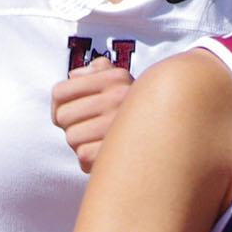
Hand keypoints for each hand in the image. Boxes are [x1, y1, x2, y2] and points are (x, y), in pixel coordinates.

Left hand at [51, 57, 133, 172]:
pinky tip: (105, 156)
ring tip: (99, 142)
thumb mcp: (121, 82)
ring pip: (72, 138)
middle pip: (63, 117)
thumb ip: (97, 72)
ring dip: (81, 144)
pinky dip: (90, 160)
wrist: (172, 135)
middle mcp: (119, 97)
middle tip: (88, 129)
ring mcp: (120, 124)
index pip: (60, 92)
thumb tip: (72, 76)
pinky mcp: (119, 150)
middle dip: (71, 126)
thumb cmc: (135, 111)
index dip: (58, 106)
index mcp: (114, 77)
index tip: (71, 113)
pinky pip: (83, 156)